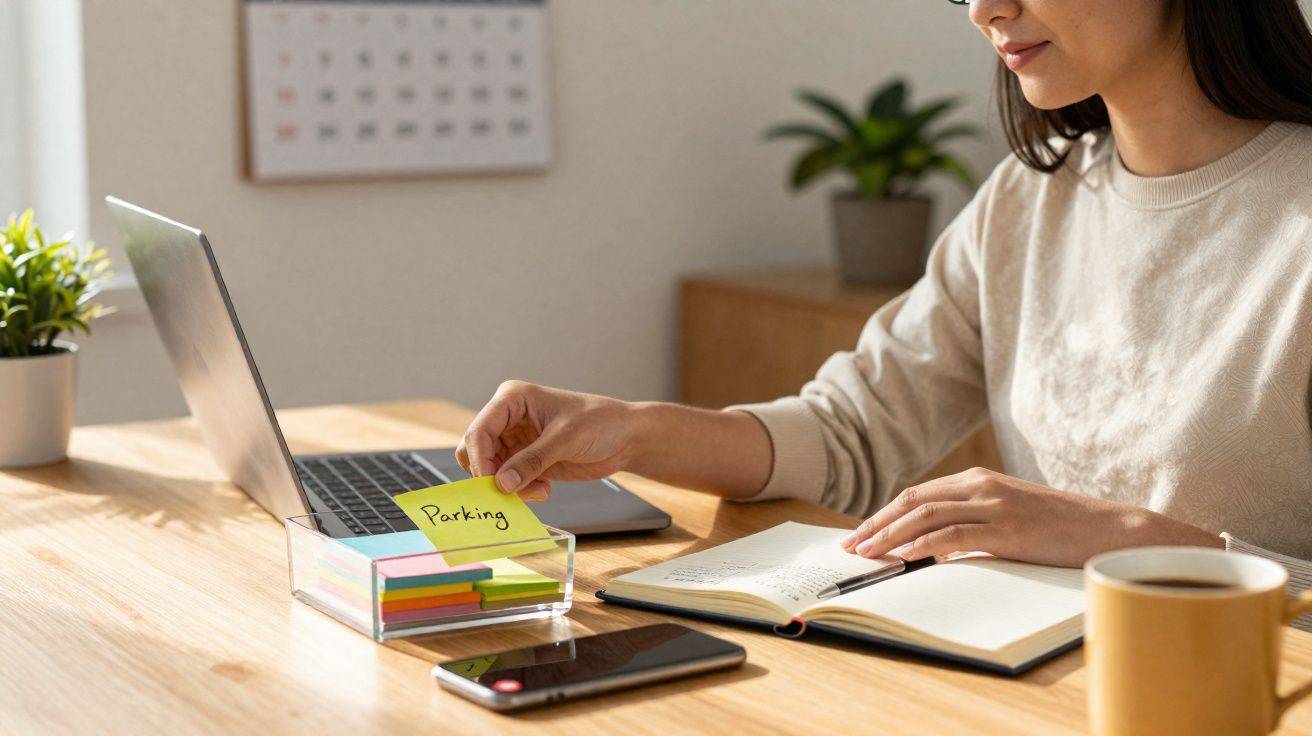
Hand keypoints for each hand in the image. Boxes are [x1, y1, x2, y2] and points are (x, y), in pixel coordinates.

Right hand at [456, 381, 636, 500]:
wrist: (625, 437)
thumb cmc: (600, 422)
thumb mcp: (566, 439)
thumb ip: (532, 461)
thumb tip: (501, 483)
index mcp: (512, 399)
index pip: (479, 430)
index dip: (479, 458)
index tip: (491, 483)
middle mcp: (508, 419)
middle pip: (476, 451)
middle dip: (491, 475)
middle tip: (510, 492)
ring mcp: (515, 441)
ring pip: (491, 471)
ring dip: (509, 486)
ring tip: (539, 490)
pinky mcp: (525, 461)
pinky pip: (507, 482)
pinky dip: (520, 490)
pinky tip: (545, 489)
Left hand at [839, 468, 1222, 567]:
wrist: (1109, 529)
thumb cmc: (1059, 528)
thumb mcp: (1008, 518)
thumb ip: (972, 523)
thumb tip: (934, 546)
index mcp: (978, 480)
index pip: (917, 495)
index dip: (883, 514)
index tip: (859, 534)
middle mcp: (980, 485)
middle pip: (913, 501)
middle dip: (876, 524)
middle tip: (850, 546)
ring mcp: (994, 504)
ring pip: (927, 515)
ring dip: (890, 536)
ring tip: (867, 554)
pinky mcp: (1009, 528)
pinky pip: (956, 535)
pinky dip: (925, 544)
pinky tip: (905, 556)